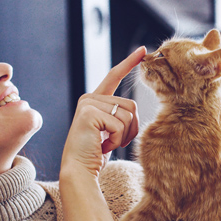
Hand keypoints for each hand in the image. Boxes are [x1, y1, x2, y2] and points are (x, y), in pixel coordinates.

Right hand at [60, 46, 145, 178]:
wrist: (78, 169)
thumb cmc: (95, 154)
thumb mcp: (109, 131)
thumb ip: (117, 116)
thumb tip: (132, 109)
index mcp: (94, 100)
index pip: (114, 76)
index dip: (128, 63)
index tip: (142, 51)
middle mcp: (89, 98)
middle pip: (131, 105)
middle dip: (129, 129)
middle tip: (112, 142)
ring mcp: (88, 104)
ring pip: (128, 115)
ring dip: (123, 136)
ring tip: (106, 144)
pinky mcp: (89, 113)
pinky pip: (120, 125)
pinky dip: (116, 140)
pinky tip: (102, 146)